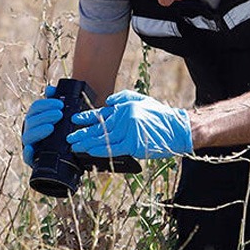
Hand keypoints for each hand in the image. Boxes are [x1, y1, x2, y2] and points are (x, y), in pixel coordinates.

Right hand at [21, 86, 63, 166]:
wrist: (64, 157)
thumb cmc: (61, 133)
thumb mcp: (59, 118)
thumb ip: (54, 102)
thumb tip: (50, 88)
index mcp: (34, 118)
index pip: (36, 108)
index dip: (46, 104)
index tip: (60, 104)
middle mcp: (29, 130)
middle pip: (32, 120)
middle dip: (45, 116)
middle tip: (60, 114)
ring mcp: (30, 144)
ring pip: (28, 136)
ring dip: (38, 131)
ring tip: (51, 128)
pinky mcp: (32, 159)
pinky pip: (26, 157)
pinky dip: (27, 153)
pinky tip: (31, 149)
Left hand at [66, 90, 192, 158]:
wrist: (180, 128)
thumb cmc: (160, 116)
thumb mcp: (142, 100)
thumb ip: (123, 98)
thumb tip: (107, 102)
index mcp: (124, 109)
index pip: (101, 114)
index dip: (86, 118)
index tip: (74, 120)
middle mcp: (124, 118)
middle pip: (99, 128)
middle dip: (83, 133)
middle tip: (69, 137)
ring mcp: (129, 131)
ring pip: (103, 138)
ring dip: (88, 143)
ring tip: (75, 146)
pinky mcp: (134, 143)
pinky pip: (113, 148)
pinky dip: (101, 149)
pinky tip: (90, 151)